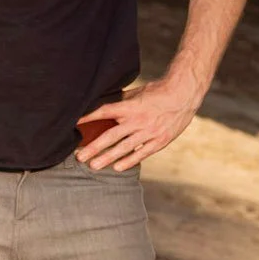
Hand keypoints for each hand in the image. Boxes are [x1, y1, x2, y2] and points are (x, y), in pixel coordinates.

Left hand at [75, 75, 199, 170]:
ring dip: (107, 157)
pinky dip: (129, 161)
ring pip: (124, 148)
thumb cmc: (158, 92)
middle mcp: (137, 120)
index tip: (74, 124)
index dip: (88, 118)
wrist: (184, 95)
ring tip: (94, 166)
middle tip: (79, 157)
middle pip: (110, 136)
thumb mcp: (138, 93)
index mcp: (130, 106)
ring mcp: (149, 132)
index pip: (104, 112)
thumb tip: (104, 105)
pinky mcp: (159, 141)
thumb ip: (122, 101)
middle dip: (93, 147)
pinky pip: (142, 153)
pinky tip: (117, 168)